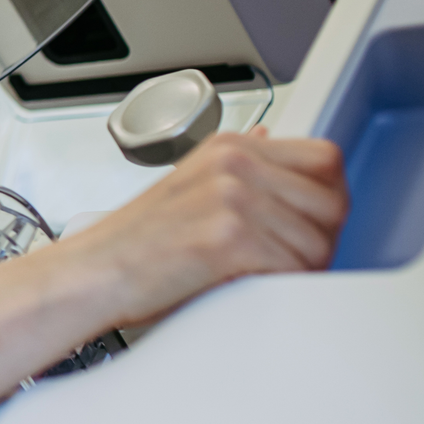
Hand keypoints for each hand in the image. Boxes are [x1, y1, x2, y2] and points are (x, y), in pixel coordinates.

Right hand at [65, 128, 346, 325]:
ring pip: (317, 241)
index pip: (324, 159)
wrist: (91, 274)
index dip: (329, 198)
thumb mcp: (188, 184)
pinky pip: (293, 266)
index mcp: (229, 147)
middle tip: (293, 260)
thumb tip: (268, 138)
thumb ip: (239, 164)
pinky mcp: (229, 237)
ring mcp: (232, 198)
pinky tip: (249, 283)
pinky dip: (280, 285)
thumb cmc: (133, 244)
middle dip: (322, 239)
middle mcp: (234, 164)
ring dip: (301, 269)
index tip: (312, 224)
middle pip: (331, 201)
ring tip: (264, 276)